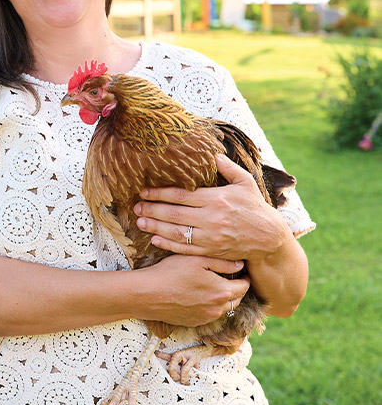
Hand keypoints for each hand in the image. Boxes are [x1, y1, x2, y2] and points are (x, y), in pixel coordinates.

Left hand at [133, 154, 289, 261]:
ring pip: (176, 232)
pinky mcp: (211, 251)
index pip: (181, 195)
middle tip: (135, 206)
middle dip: (151, 209)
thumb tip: (214, 154)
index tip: (144, 191)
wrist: (270, 238)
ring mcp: (211, 236)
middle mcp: (211, 218)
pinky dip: (167, 244)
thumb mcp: (246, 184)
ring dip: (155, 227)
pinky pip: (185, 248)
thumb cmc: (256, 208)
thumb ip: (229, 168)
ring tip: (139, 221)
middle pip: (173, 213)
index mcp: (217, 199)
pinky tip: (154, 239)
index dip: (159, 193)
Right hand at [137, 254, 248, 325]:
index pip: (245, 286)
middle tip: (228, 277)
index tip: (239, 271)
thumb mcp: (196, 259)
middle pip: (237, 299)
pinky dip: (209, 306)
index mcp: (222, 292)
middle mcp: (218, 308)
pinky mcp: (194, 322)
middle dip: (236, 289)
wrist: (146, 294)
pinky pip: (209, 314)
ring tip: (212, 286)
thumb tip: (240, 264)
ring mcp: (206, 318)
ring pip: (224, 308)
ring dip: (223, 298)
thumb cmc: (169, 272)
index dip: (244, 277)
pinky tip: (197, 295)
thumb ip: (223, 262)